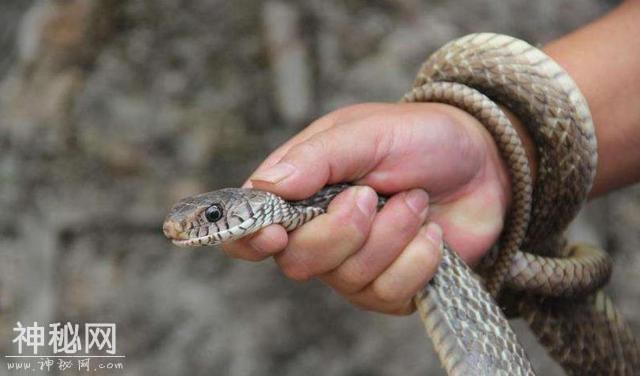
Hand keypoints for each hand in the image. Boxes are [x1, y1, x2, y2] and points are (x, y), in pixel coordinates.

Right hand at [223, 102, 512, 314]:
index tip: (276, 234)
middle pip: (299, 263)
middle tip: (373, 194)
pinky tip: (432, 233)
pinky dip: (418, 260)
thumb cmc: (420, 138)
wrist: (483, 163)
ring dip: (392, 235)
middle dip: (342, 231)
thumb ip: (316, 157)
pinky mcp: (392, 287)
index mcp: (299, 191)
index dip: (251, 240)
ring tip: (415, 200)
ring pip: (350, 279)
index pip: (251, 230)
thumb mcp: (367, 132)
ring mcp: (355, 266)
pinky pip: (390, 294)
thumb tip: (266, 185)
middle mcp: (320, 233)